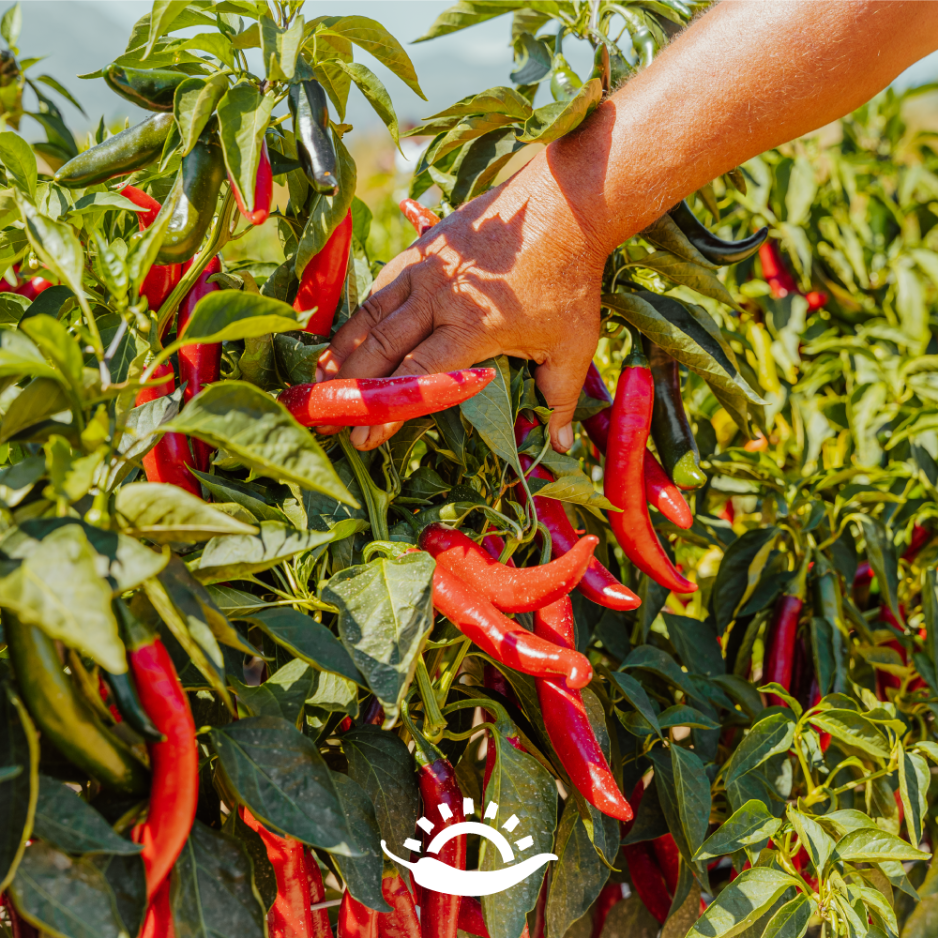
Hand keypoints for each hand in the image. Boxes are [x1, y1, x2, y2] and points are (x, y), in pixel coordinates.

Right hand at [317, 149, 606, 451]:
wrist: (564, 204)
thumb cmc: (570, 280)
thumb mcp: (574, 345)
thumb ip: (561, 399)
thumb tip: (561, 445)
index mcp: (472, 326)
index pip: (417, 376)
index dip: (388, 411)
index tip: (365, 438)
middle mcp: (438, 298)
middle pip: (382, 349)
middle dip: (354, 389)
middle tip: (330, 419)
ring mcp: (424, 269)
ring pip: (370, 316)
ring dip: (343, 352)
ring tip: (321, 381)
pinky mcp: (420, 250)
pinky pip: (378, 288)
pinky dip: (357, 317)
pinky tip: (344, 338)